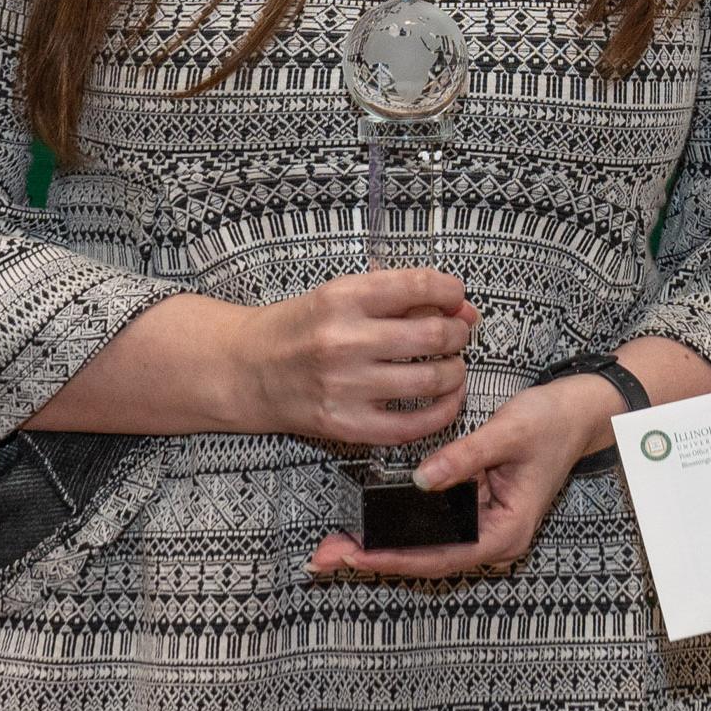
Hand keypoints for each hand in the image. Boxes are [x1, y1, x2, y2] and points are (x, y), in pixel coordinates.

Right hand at [239, 266, 478, 447]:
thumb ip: (400, 297)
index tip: (456, 297)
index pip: (419, 285)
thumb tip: (464, 308)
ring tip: (451, 367)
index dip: (451, 290)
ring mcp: (344, 387)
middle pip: (433, 335)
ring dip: (455, 372)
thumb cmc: (300, 328)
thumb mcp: (342, 296)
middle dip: (458, 333)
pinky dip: (441, 412)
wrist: (247, 370)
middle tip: (456, 335)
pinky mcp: (345, 425)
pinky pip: (412, 425)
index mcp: (342, 299)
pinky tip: (446, 401)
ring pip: (430, 380)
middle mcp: (343, 341)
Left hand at [307, 373, 619, 582]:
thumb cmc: (552, 422)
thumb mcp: (507, 434)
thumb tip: (420, 479)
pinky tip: (368, 524)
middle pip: (427, 560)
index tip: (355, 556)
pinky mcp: (475, 511)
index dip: (395, 558)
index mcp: (506, 531)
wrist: (581, 411)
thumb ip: (464, 458)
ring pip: (425, 548)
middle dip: (376, 559)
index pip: (441, 556)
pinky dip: (399, 527)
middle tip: (324, 557)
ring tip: (334, 546)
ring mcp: (483, 527)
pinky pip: (431, 529)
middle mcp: (493, 539)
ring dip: (382, 546)